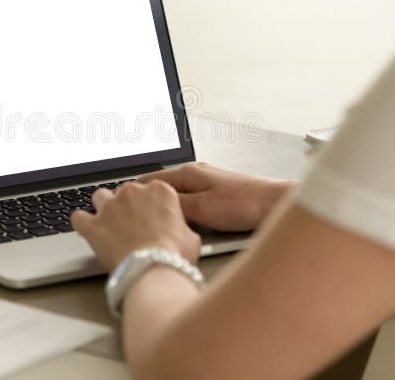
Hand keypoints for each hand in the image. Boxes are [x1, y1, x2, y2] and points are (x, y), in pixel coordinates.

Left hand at [71, 180, 201, 271]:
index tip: (147, 215)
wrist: (152, 269)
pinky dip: (81, 223)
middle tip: (130, 225)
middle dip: (125, 206)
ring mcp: (110, 207)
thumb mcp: (190, 237)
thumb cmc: (173, 255)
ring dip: (102, 208)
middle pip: (123, 191)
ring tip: (107, 223)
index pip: (149, 189)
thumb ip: (181, 228)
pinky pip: (78, 217)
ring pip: (100, 196)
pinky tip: (86, 229)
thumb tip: (180, 233)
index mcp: (159, 191)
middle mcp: (132, 193)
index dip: (147, 204)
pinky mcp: (93, 224)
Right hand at [138, 162, 292, 231]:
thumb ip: (174, 207)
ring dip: (165, 207)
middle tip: (131, 214)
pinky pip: (191, 202)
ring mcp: (208, 184)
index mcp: (189, 173)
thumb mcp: (202, 208)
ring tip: (152, 220)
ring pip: (177, 197)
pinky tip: (180, 222)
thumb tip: (151, 206)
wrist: (275, 204)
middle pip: (163, 189)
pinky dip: (181, 211)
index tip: (118, 200)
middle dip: (147, 200)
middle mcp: (197, 174)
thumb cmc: (244, 204)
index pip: (151, 180)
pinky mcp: (218, 195)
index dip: (134, 192)